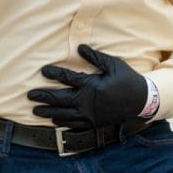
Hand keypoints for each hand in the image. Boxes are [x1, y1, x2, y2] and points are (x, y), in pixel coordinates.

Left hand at [28, 45, 147, 130]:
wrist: (142, 101)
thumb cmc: (127, 80)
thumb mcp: (113, 65)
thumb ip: (95, 57)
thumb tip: (79, 47)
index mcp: (92, 86)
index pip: (68, 78)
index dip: (54, 73)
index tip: (43, 70)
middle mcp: (88, 102)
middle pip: (60, 99)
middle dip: (44, 96)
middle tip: (29, 95)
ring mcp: (90, 115)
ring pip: (64, 115)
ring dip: (49, 112)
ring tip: (35, 111)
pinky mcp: (94, 123)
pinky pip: (75, 125)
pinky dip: (63, 124)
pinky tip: (55, 122)